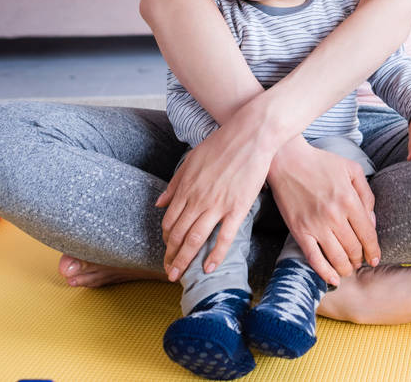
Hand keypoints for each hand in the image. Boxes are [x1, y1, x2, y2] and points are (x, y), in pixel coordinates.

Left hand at [154, 118, 272, 281]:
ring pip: (196, 239)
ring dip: (184, 260)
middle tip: (168, 272)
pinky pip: (225, 237)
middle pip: (178, 235)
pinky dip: (215, 254)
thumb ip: (174, 183)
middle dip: (170, 256)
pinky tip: (208, 268)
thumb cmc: (221, 144)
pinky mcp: (238, 208)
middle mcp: (197, 199)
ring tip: (178, 276)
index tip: (166, 251)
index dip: (166, 240)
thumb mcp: (190, 160)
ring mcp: (217, 205)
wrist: (250, 134)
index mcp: (185, 188)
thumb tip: (159, 204)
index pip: (169, 222)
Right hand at [267, 138, 378, 284]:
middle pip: (354, 249)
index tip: (375, 258)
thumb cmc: (321, 163)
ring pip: (337, 258)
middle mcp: (335, 216)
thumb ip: (367, 194)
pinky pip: (314, 259)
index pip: (368, 234)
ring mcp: (316, 225)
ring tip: (348, 268)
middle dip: (360, 259)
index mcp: (350, 200)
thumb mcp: (352, 170)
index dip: (374, 250)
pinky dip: (325, 273)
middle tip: (360, 262)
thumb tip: (372, 221)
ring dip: (346, 268)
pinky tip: (333, 279)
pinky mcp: (299, 231)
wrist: (288, 161)